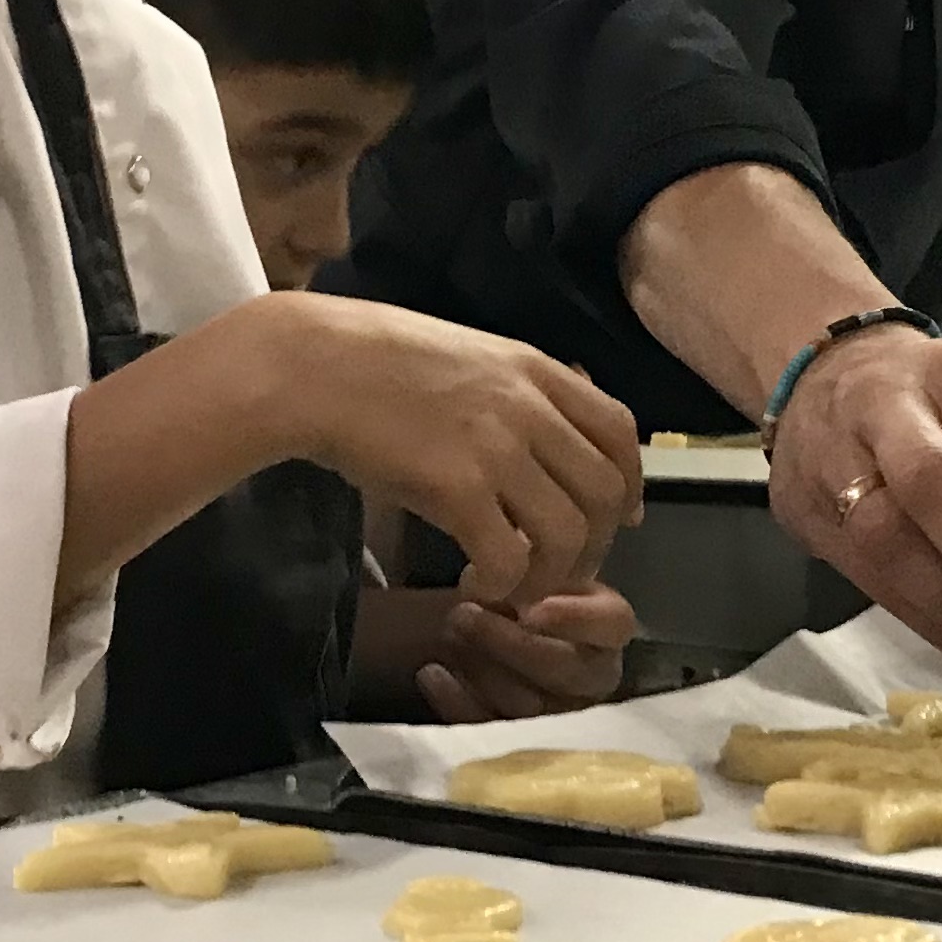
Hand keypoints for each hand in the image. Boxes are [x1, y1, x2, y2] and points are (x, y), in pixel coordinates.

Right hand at [268, 296, 641, 607]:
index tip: (620, 517)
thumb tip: (541, 431)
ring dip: (550, 575)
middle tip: (559, 569)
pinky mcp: (457, 488)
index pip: (620, 430)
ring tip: (516, 586)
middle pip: (606, 490)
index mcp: (535, 370)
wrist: (310, 366)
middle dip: (595, 544)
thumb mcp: (467, 355)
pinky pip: (511, 558)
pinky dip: (503, 584)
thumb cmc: (371, 360)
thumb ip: (513, 389)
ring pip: (568, 533)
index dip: (630, 482)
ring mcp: (497, 447)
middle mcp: (529, 407)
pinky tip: (474, 584)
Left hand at [418, 585, 638, 724]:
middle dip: (509, 643)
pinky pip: (493, 727)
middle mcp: (594, 672)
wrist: (496, 621)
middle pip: (564, 669)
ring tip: (447, 633)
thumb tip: (503, 571)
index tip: (530, 609)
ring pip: (529, 705)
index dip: (574, 618)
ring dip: (482, 668)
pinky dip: (458, 701)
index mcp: (607, 625)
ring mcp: (561, 712)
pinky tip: (431, 673)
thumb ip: (528, 566)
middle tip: (462, 614)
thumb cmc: (523, 586)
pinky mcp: (523, 739)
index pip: (613, 624)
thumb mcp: (532, 564)